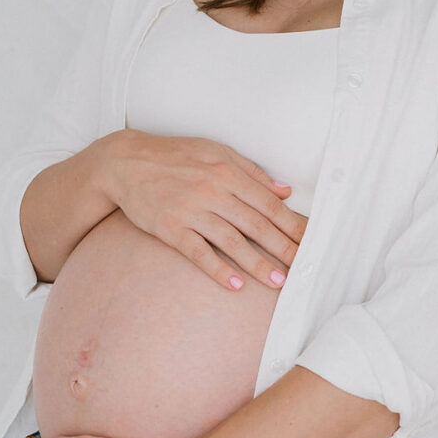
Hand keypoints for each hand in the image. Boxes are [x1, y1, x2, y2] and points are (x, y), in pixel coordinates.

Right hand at [97, 132, 307, 292]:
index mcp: (228, 172)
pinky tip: (235, 285)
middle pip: (256, 224)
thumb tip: (284, 191)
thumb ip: (251, 172)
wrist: (126, 163)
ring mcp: (191, 211)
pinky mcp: (170, 228)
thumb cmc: (175, 156)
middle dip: (284, 248)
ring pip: (232, 241)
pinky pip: (198, 252)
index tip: (311, 242)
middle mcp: (213, 192)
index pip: (268, 204)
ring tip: (278, 281)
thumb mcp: (216, 152)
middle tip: (304, 267)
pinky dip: (217, 269)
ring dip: (257, 263)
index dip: (292, 224)